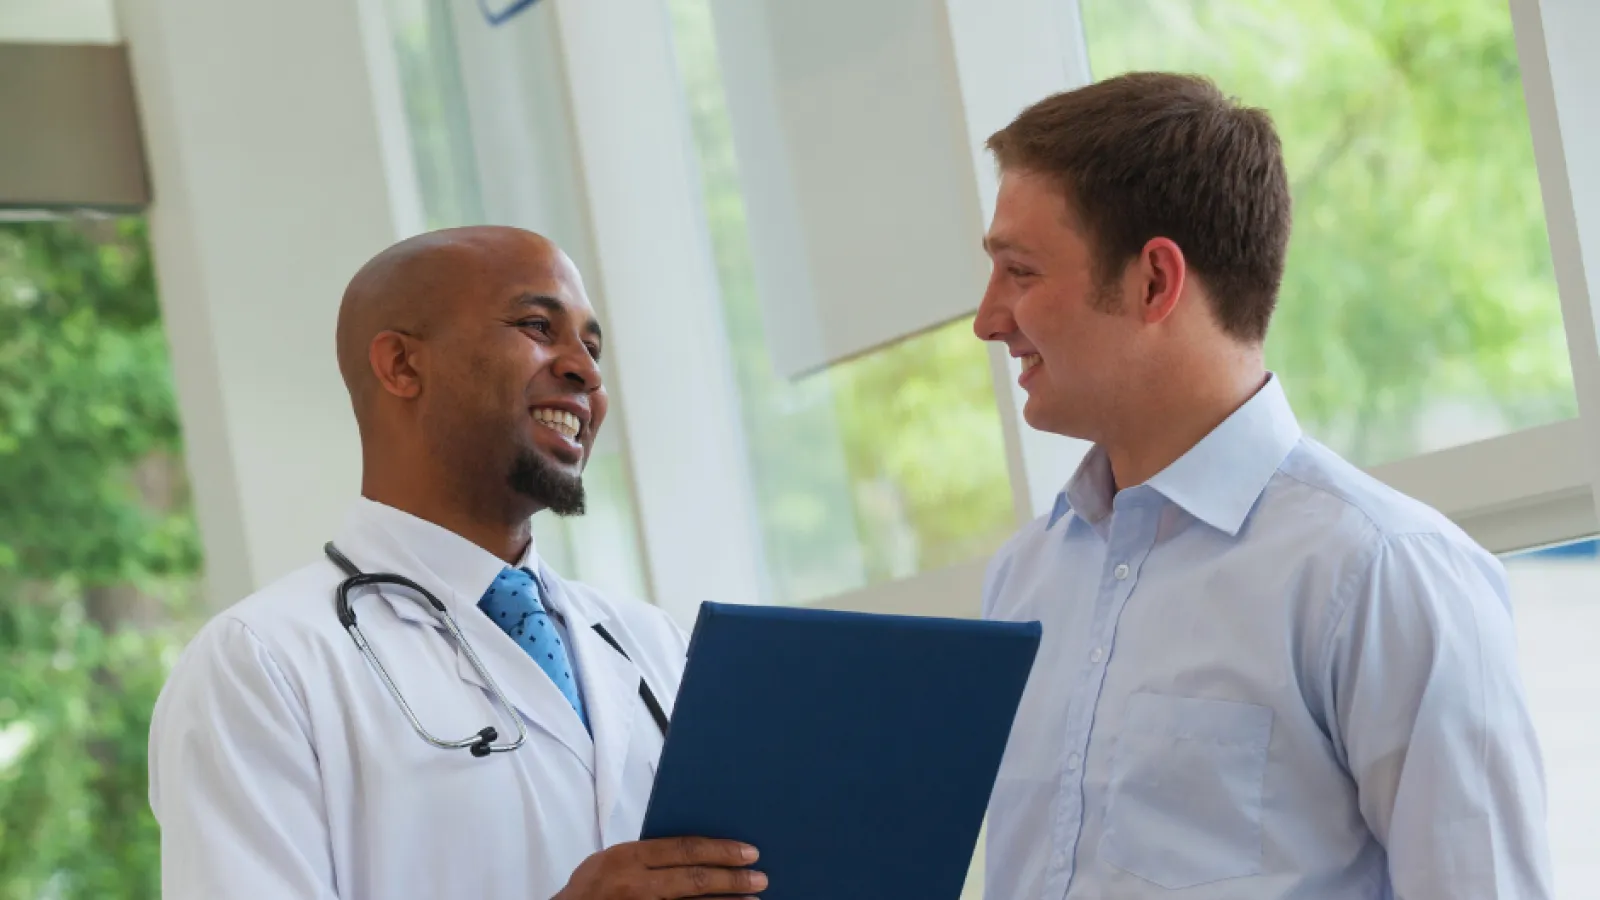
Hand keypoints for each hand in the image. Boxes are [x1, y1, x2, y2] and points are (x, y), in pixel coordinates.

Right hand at [553, 837, 767, 899]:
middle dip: (731, 879)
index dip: (720, 851)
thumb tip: (696, 850)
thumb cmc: (591, 888)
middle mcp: (634, 886)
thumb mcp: (611, 860)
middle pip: (693, 880)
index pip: (684, 849)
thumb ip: (648, 856)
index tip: (748, 852)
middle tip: (760, 877)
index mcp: (627, 857)